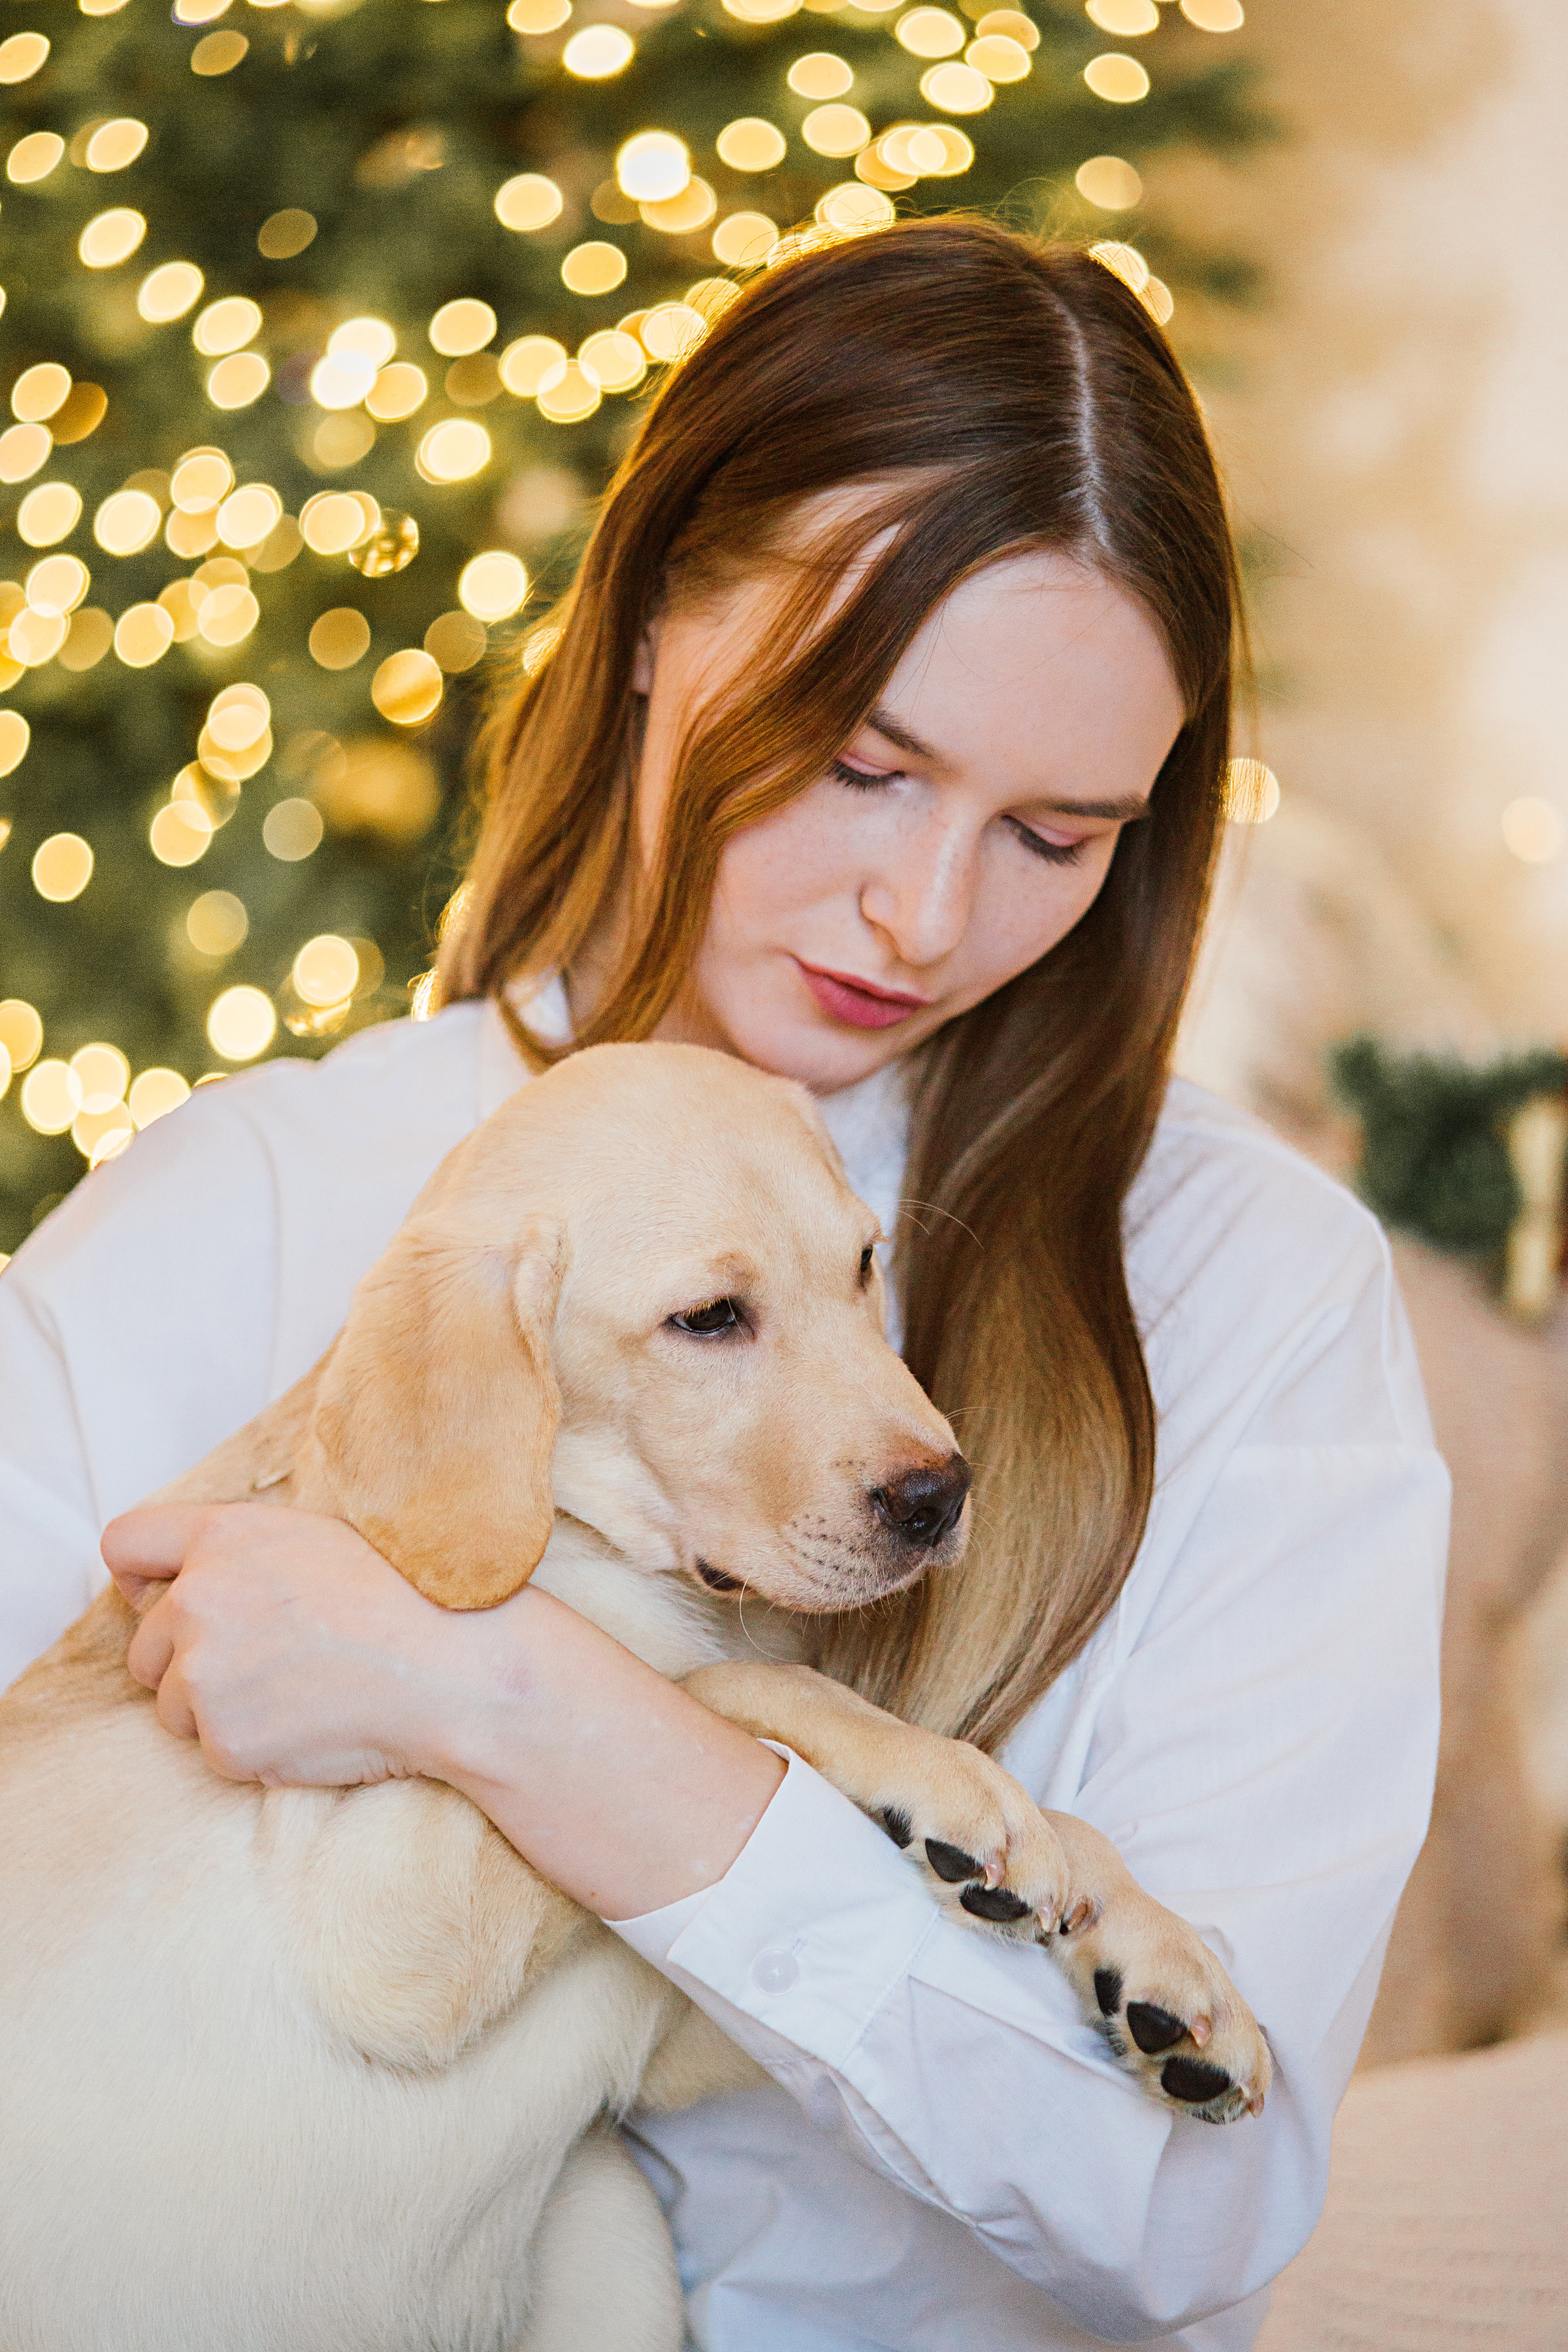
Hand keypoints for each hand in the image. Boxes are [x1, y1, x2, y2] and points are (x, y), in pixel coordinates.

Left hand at [101, 1501, 784, 1915]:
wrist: (455, 1672)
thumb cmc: (405, 1597)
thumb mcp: (322, 1539)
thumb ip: (242, 1553)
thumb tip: (172, 1587)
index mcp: (224, 1537)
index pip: (125, 1543)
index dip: (142, 1576)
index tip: (164, 1597)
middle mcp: (199, 1599)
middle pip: (146, 1644)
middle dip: (192, 1659)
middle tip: (273, 1663)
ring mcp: (205, 1675)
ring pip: (175, 1706)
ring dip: (221, 1710)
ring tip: (302, 1693)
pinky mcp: (225, 1741)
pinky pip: (215, 1754)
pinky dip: (255, 1751)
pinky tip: (314, 1726)